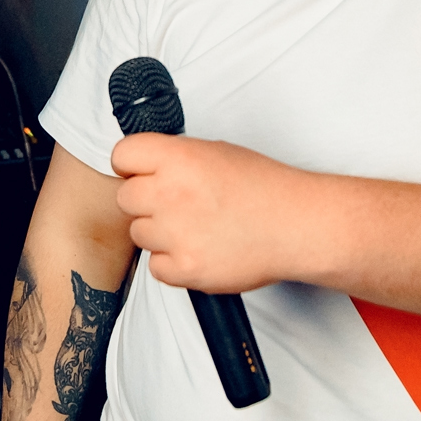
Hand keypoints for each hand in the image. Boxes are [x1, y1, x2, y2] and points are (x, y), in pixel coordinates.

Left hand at [110, 132, 314, 292]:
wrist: (298, 226)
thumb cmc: (265, 187)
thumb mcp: (217, 152)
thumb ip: (176, 159)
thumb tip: (147, 168)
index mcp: (179, 157)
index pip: (122, 155)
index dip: (132, 166)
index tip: (142, 173)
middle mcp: (171, 193)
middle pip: (125, 198)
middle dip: (146, 202)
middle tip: (176, 205)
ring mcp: (176, 233)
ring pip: (139, 233)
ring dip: (160, 233)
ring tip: (196, 228)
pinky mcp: (185, 268)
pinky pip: (156, 266)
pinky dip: (173, 263)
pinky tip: (200, 249)